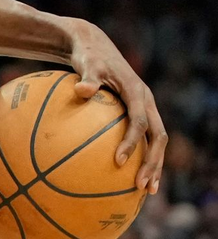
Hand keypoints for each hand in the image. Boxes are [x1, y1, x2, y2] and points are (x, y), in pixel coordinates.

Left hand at [69, 19, 166, 193]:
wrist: (95, 47)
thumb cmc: (88, 56)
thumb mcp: (87, 64)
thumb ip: (87, 78)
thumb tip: (81, 90)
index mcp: (137, 92)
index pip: (139, 121)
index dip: (132, 142)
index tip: (119, 161)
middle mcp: (147, 103)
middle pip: (158, 137)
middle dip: (153, 162)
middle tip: (143, 186)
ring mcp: (145, 109)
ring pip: (156, 142)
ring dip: (154, 165)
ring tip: (147, 191)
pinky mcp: (138, 114)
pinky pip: (143, 139)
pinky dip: (141, 157)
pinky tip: (127, 178)